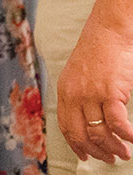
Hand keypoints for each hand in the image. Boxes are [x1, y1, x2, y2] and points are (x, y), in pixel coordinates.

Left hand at [57, 19, 132, 162]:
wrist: (109, 32)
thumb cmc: (98, 52)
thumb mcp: (78, 74)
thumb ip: (79, 94)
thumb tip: (88, 119)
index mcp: (64, 90)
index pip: (66, 126)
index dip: (76, 145)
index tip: (85, 157)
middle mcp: (74, 94)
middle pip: (81, 134)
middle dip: (96, 151)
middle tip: (110, 159)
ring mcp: (91, 94)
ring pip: (99, 132)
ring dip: (113, 147)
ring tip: (124, 152)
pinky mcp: (110, 92)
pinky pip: (117, 124)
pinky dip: (127, 136)